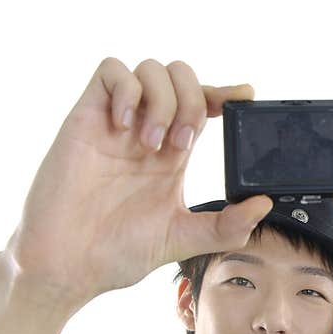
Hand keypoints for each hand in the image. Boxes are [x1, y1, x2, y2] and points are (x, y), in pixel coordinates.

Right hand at [4, 57, 272, 309]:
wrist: (69, 265)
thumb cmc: (118, 253)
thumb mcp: (182, 239)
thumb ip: (225, 226)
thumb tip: (263, 205)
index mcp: (172, 155)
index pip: (204, 104)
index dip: (225, 93)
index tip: (245, 96)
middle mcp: (147, 132)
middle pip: (180, 76)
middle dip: (193, 99)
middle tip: (183, 142)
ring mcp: (116, 123)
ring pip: (149, 67)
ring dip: (161, 99)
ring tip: (150, 144)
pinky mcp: (86, 118)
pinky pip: (110, 71)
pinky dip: (127, 89)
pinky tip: (125, 126)